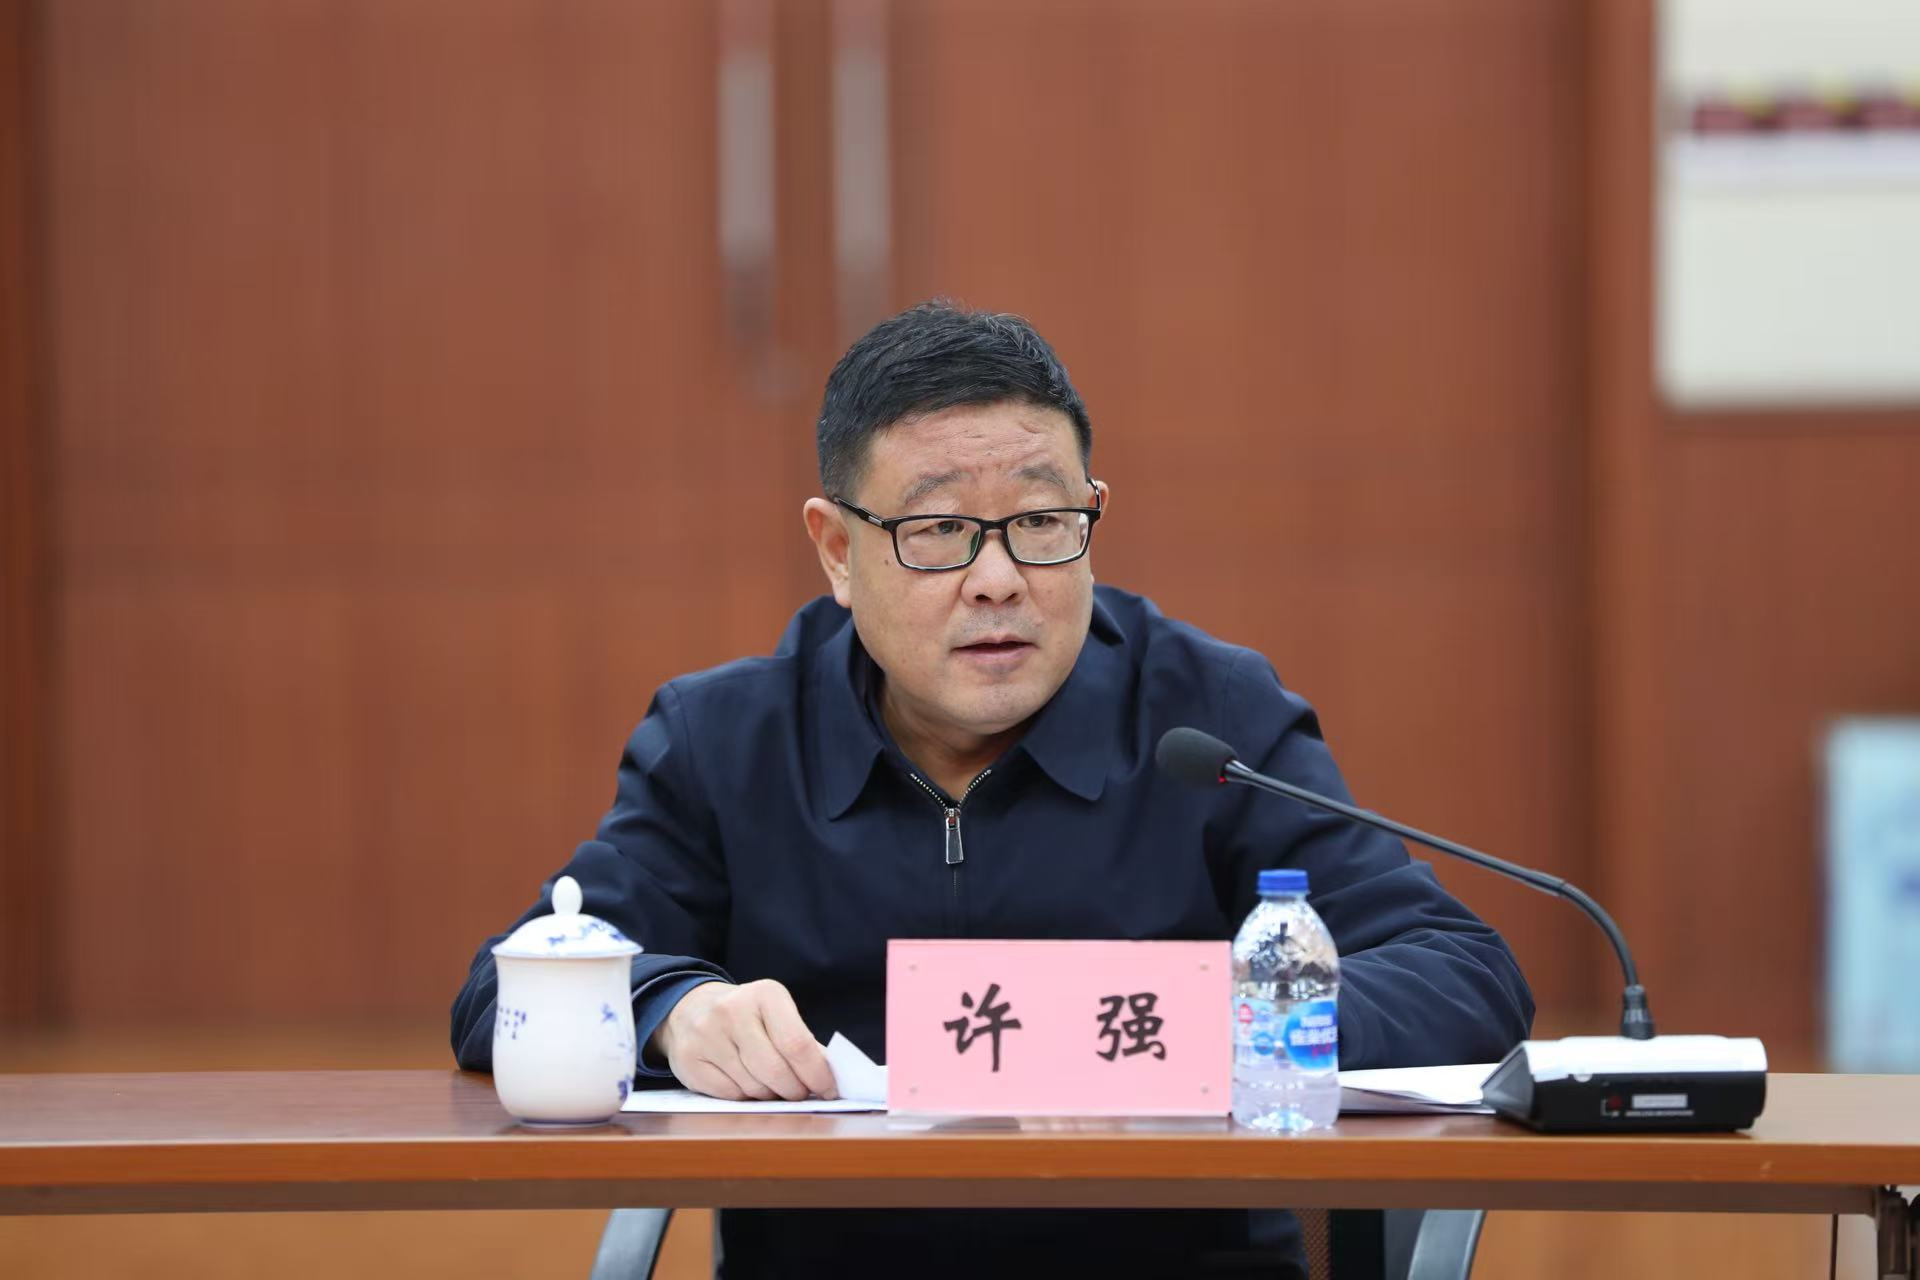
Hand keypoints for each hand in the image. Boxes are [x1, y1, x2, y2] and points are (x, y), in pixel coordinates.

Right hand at [650, 979, 837, 1101]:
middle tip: (801, 1094)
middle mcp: (733, 1011)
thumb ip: (804, 1043)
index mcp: (765, 994)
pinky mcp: (689, 1060)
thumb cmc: (748, 1017)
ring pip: (753, 1087)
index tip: (829, 1090)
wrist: (691, 1008)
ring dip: (770, 1096)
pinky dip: (745, 1099)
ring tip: (772, 1085)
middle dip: (795, 1091)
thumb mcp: (778, 1015)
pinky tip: (746, 1084)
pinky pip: (730, 1096)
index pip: (797, 1044)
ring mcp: (707, 1035)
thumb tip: (831, 1078)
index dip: (817, 1074)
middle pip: (776, 1070)